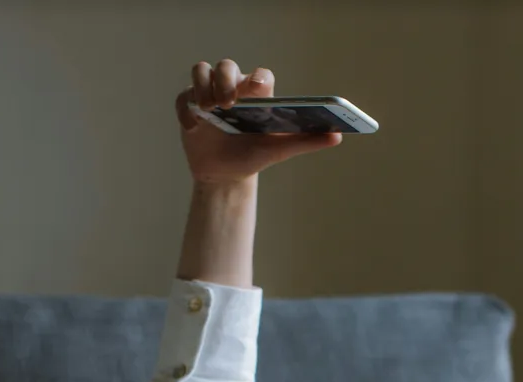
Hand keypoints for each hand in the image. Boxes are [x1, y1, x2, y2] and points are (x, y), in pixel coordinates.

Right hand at [175, 59, 341, 184]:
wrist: (226, 174)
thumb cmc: (254, 156)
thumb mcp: (280, 149)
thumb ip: (307, 141)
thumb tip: (338, 136)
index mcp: (257, 95)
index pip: (259, 76)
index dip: (257, 78)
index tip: (256, 89)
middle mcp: (233, 88)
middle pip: (226, 66)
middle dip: (226, 80)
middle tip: (229, 104)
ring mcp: (209, 94)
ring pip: (201, 71)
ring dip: (203, 86)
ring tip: (209, 110)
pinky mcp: (190, 106)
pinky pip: (184, 97)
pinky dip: (186, 110)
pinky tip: (193, 127)